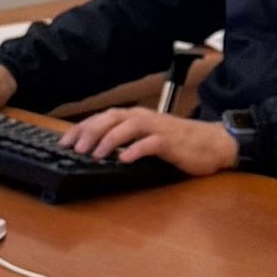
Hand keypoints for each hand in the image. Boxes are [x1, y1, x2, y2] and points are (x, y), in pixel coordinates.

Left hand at [56, 107, 234, 176]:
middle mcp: (144, 118)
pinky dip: (136, 150)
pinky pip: (151, 144)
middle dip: (90, 132)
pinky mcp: (171, 142)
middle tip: (75, 147)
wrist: (212, 143)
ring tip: (96, 154)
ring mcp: (157, 129)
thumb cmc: (178, 142)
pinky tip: (125, 159)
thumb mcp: (146, 138)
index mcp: (135, 117)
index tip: (65, 141)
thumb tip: (96, 150)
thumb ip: (125, 140)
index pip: (102, 118)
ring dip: (110, 139)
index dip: (82, 128)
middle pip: (111, 119)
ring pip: (128, 127)